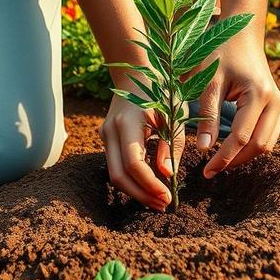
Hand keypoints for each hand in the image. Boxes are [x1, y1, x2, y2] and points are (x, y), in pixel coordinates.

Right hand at [99, 85, 186, 210]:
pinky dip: (133, 180)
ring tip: (159, 200)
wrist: (136, 73)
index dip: (150, 185)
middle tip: (163, 206)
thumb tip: (167, 175)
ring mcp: (105, 136)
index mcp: (127, 123)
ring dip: (136, 190)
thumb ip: (172, 145)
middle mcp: (110, 131)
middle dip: (141, 194)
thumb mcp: (174, 115)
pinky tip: (150, 187)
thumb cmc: (161, 92)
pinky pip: (116, 166)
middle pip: (119, 176)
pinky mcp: (107, 140)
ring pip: (115, 174)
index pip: (133, 164)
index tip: (168, 197)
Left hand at [195, 38, 279, 177]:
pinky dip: (252, 146)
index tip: (205, 171)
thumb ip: (207, 114)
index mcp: (258, 94)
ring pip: (267, 144)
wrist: (241, 34)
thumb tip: (204, 149)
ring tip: (220, 161)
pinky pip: (269, 135)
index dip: (223, 157)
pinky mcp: (277, 106)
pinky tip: (232, 149)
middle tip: (211, 170)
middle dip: (235, 161)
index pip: (241, 137)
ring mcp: (279, 104)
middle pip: (259, 146)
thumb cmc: (220, 52)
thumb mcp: (208, 81)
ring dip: (245, 156)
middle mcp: (275, 101)